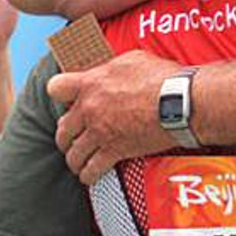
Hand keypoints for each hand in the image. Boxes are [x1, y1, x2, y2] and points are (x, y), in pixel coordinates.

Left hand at [47, 49, 181, 184]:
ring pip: (73, 153)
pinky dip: (89, 175)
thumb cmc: (161, 78)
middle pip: (62, 129)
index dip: (61, 94)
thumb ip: (111, 69)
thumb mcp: (133, 60)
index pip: (56, 88)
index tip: (68, 100)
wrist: (179, 102)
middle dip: (66, 135)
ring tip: (79, 161)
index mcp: (91, 84)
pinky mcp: (114, 151)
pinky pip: (91, 170)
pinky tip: (90, 175)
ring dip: (75, 158)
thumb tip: (107, 71)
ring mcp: (100, 132)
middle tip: (72, 138)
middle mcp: (90, 109)